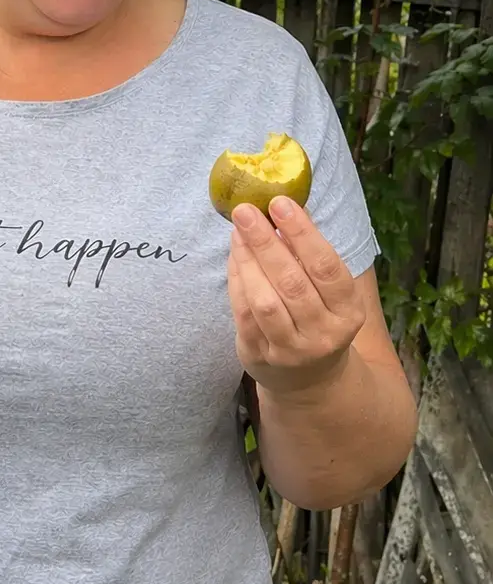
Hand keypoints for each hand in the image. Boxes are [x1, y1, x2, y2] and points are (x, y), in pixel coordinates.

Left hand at [227, 196, 364, 396]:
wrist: (309, 379)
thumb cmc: (318, 318)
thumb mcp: (329, 292)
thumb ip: (310, 254)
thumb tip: (287, 207)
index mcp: (349, 311)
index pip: (326, 267)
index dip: (303, 233)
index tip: (280, 204)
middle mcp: (324, 333)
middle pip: (292, 282)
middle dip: (266, 242)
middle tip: (246, 211)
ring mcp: (291, 349)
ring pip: (265, 301)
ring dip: (248, 261)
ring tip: (238, 230)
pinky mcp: (261, 356)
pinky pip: (244, 314)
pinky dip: (237, 281)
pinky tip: (235, 256)